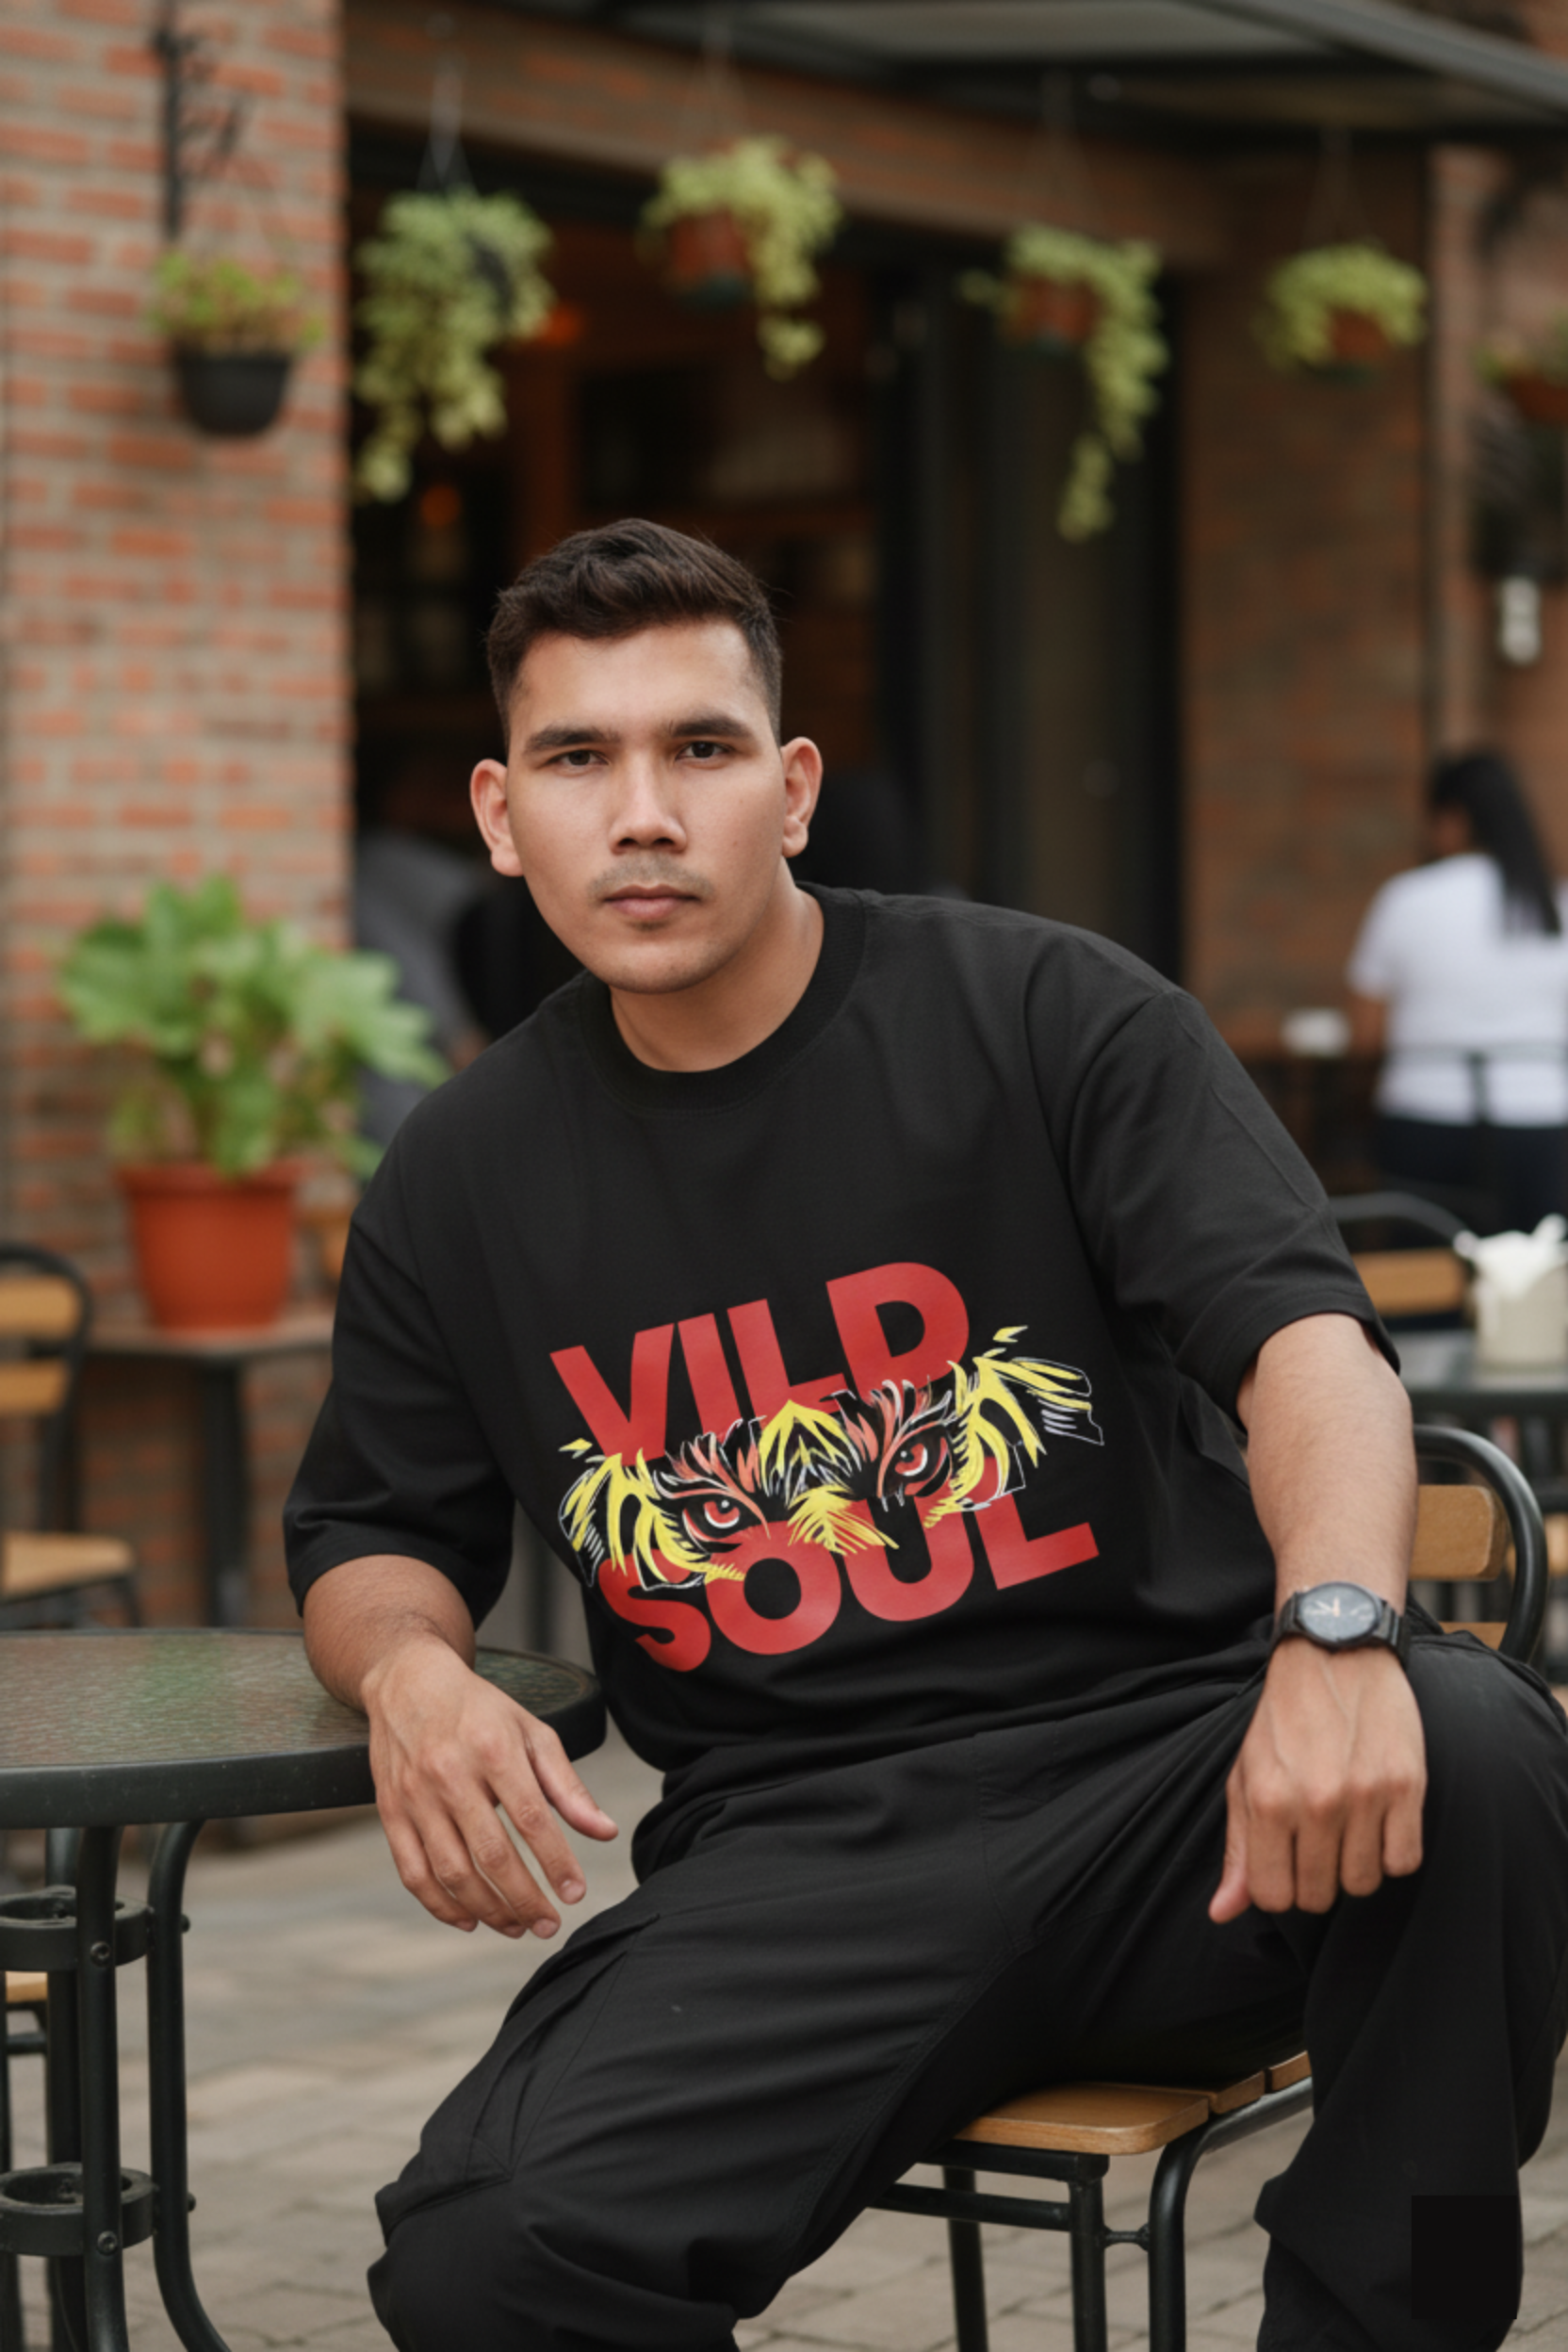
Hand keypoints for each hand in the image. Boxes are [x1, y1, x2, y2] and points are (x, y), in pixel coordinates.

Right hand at [363, 1636, 617, 1938]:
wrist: (409, 1683)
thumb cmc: (479, 1710)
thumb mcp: (532, 1733)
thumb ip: (568, 1786)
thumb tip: (605, 1831)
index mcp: (494, 1749)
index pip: (531, 1818)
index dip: (556, 1862)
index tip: (575, 1894)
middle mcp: (451, 1774)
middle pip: (491, 1854)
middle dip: (525, 1899)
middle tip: (549, 1925)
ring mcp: (415, 1796)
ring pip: (451, 1872)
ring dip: (488, 1910)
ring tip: (516, 1927)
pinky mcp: (390, 1813)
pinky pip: (413, 1873)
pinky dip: (440, 1906)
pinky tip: (469, 1920)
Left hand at [1209, 1640, 1425, 1922]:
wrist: (1335, 1654)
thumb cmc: (1284, 1721)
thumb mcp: (1245, 1776)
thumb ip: (1238, 1848)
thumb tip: (1222, 1912)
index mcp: (1267, 1801)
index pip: (1273, 1897)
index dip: (1281, 1888)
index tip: (1288, 1864)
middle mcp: (1316, 1803)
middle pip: (1321, 1896)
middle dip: (1317, 1878)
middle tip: (1318, 1841)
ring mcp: (1365, 1796)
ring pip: (1364, 1883)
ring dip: (1355, 1864)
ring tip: (1348, 1826)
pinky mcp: (1407, 1786)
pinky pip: (1405, 1861)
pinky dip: (1393, 1851)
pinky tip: (1378, 1821)